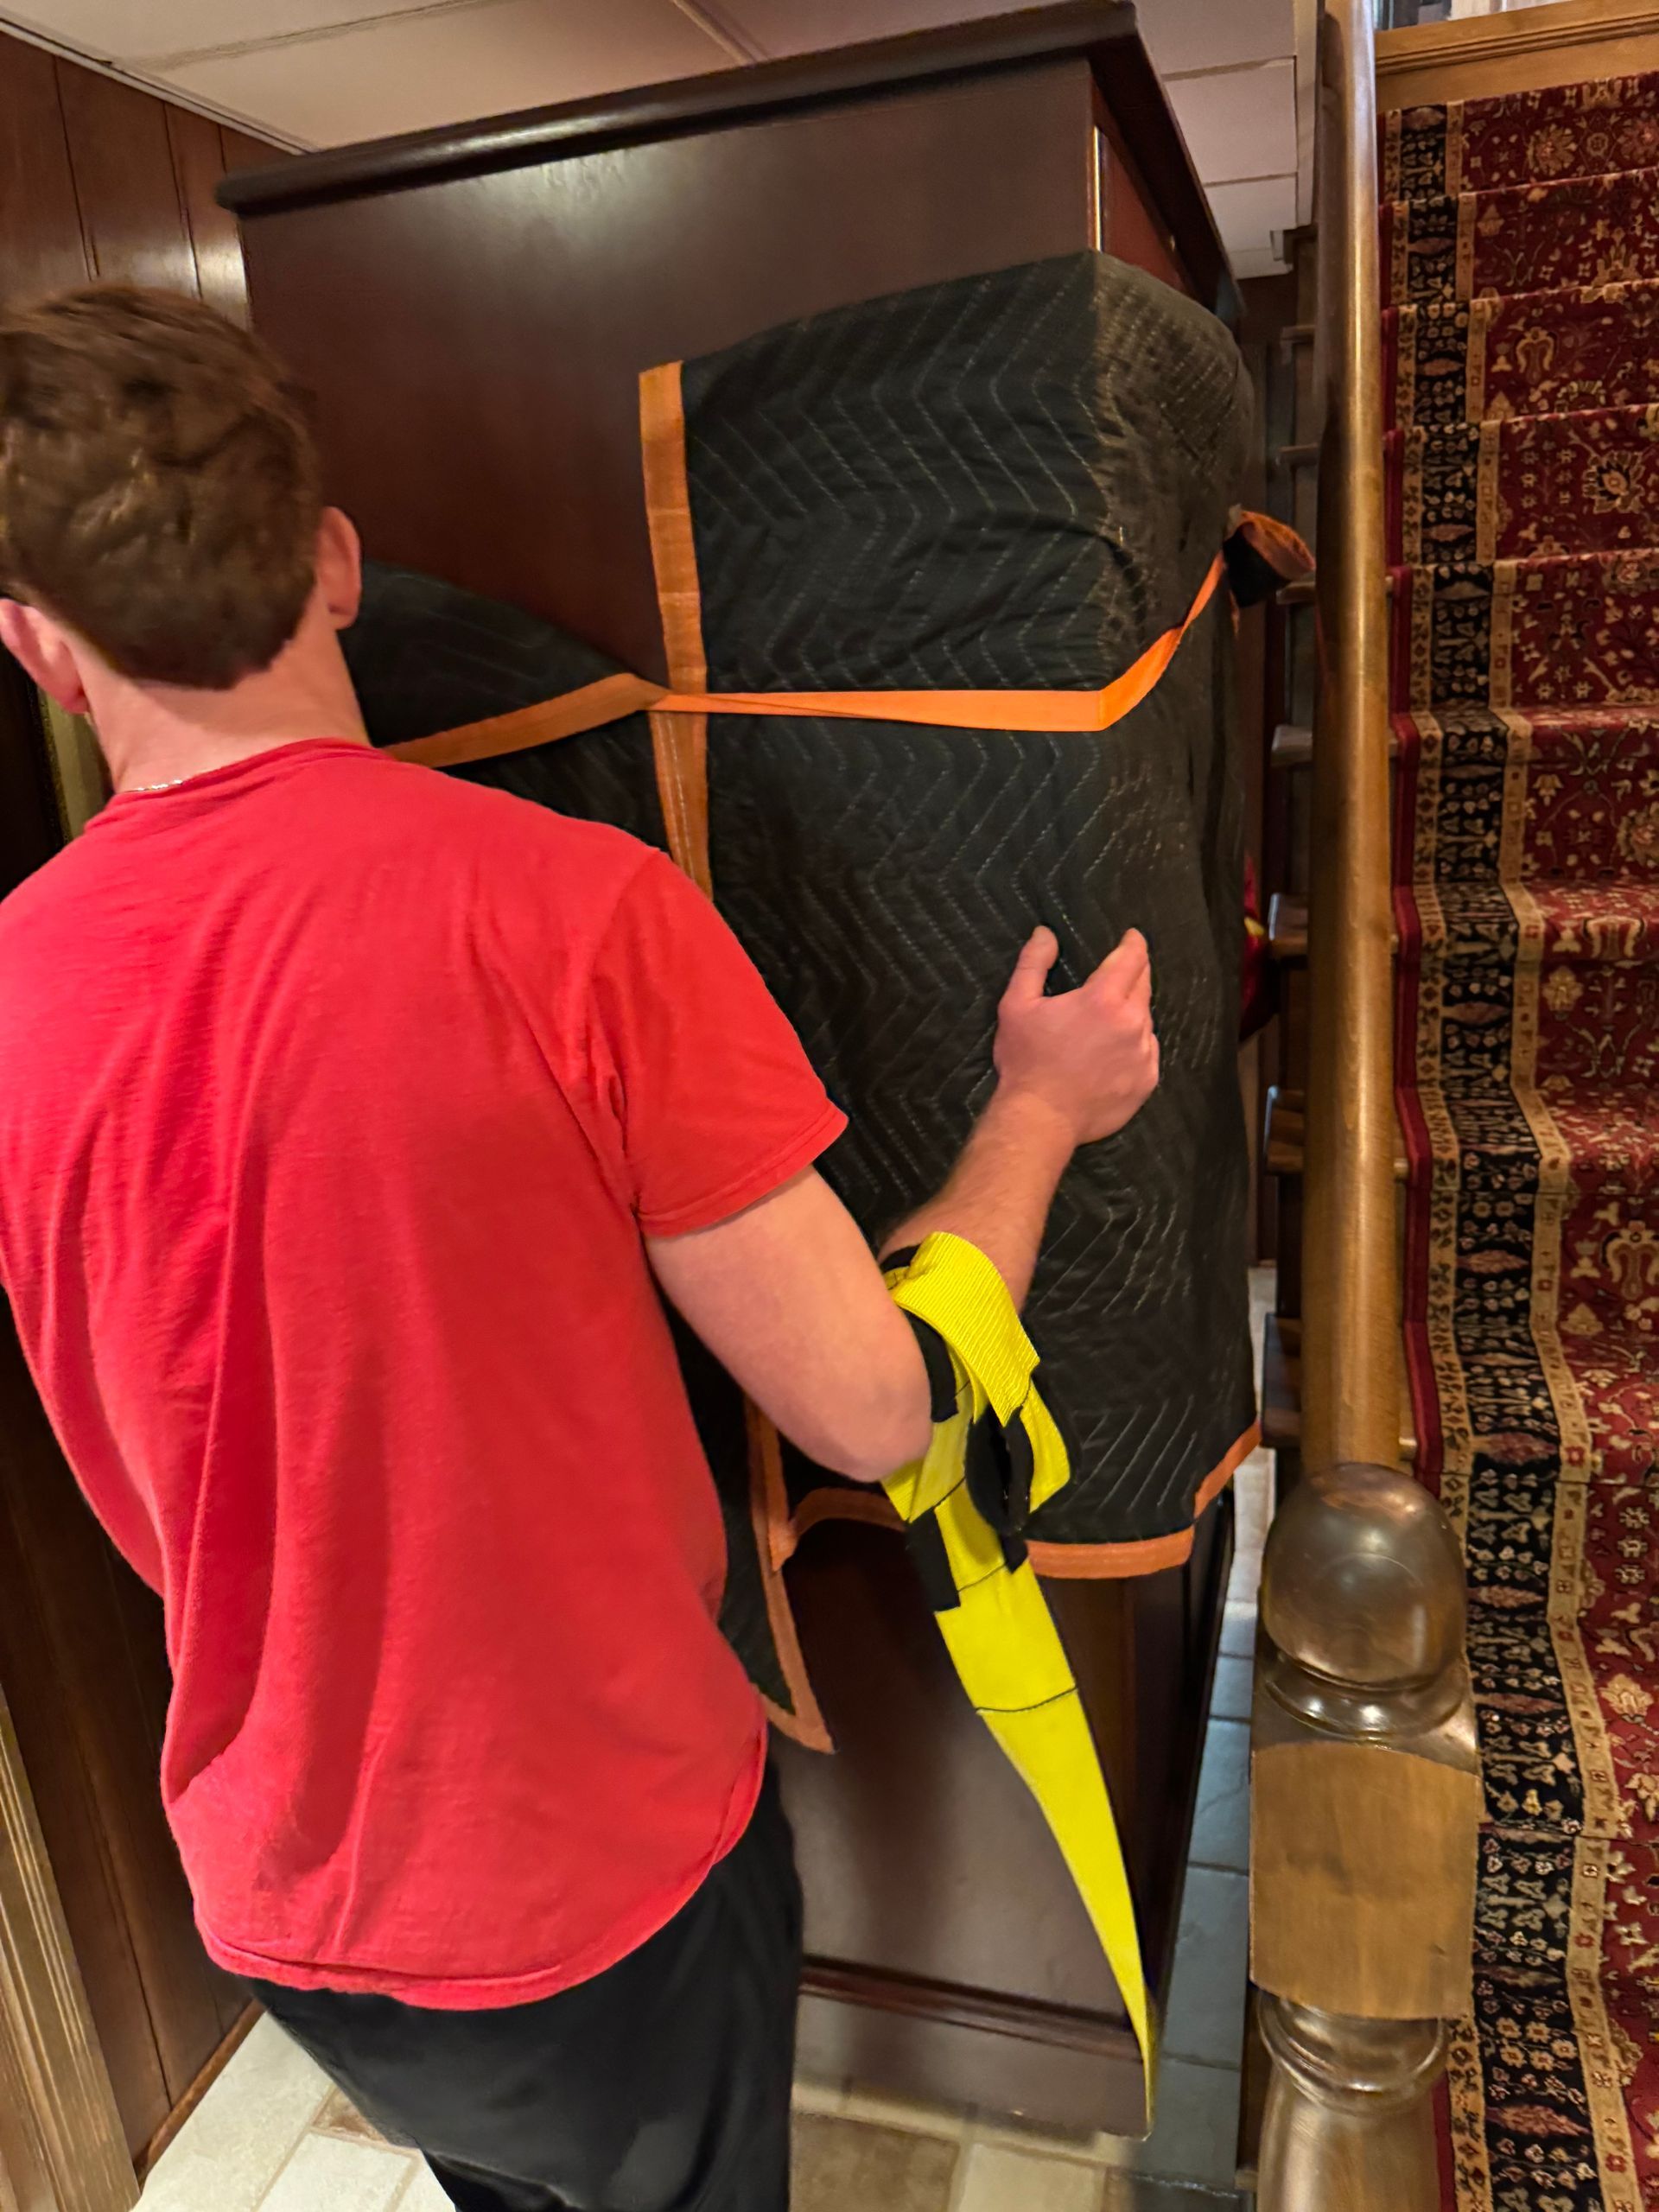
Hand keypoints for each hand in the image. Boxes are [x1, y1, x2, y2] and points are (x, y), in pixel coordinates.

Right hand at [992, 926, 1158, 1146]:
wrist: (1041, 1119)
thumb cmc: (1027, 1061)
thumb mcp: (1017, 1006)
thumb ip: (1033, 963)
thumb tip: (1045, 933)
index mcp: (1103, 999)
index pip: (1132, 958)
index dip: (1134, 943)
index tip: (1133, 937)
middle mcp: (1132, 1023)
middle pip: (1144, 986)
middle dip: (1134, 973)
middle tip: (1121, 972)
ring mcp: (1143, 1054)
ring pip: (1146, 1020)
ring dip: (1132, 1012)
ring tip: (1109, 1020)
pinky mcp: (1146, 1081)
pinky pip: (1148, 1052)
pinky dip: (1136, 1044)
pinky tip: (1114, 1052)